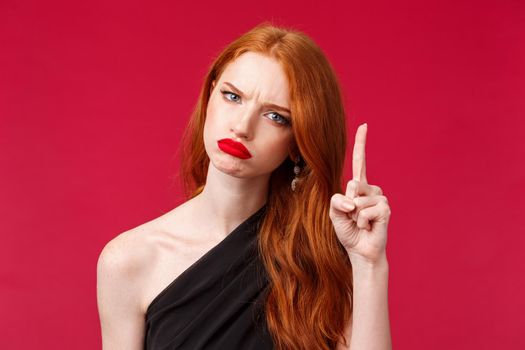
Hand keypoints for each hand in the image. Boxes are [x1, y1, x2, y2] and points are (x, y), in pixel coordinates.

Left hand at [329, 123, 390, 264]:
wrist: (360, 250)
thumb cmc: (348, 230)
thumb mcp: (334, 213)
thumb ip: (336, 200)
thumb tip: (352, 199)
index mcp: (359, 187)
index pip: (360, 162)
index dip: (361, 144)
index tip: (364, 125)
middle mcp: (371, 189)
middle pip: (352, 184)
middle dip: (347, 204)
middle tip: (353, 218)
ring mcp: (380, 198)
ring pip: (358, 199)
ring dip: (354, 215)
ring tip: (361, 223)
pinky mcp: (386, 209)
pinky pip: (366, 210)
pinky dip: (362, 221)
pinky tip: (368, 227)